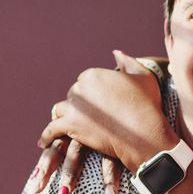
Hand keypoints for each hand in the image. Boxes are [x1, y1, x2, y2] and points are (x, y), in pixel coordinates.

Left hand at [32, 51, 169, 193]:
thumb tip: (115, 52)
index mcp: (94, 74)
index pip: (84, 81)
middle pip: (73, 95)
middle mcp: (80, 87)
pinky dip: (47, 135)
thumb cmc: (148, 105)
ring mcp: (73, 107)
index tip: (100, 105)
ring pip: (61, 110)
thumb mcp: (143, 77)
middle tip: (90, 119)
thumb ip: (128, 61)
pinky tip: (44, 141)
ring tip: (67, 127)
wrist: (144, 133)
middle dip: (80, 105)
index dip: (92, 94)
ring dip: (65, 117)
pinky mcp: (69, 125)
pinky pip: (51, 129)